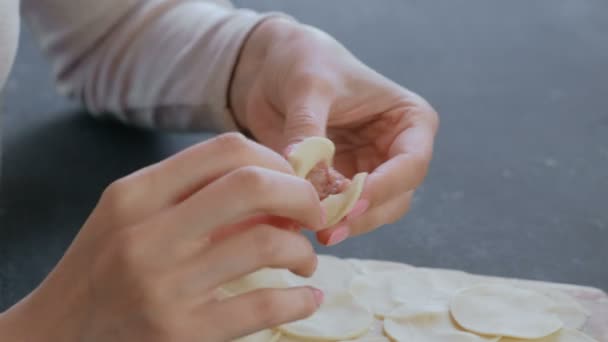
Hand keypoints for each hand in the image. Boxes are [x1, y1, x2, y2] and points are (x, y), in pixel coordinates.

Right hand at [0, 133, 324, 341]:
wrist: (59, 333)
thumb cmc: (103, 267)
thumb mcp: (132, 216)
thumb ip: (191, 195)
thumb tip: (274, 187)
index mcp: (136, 194)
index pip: (226, 150)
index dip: (275, 159)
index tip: (291, 180)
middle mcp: (148, 234)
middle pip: (253, 185)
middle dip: (301, 195)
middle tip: (312, 214)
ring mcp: (164, 285)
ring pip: (266, 245)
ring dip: (302, 251)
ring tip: (304, 261)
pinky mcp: (181, 332)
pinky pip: (263, 307)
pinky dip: (299, 301)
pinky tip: (307, 298)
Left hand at [230, 19, 438, 244]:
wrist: (275, 69)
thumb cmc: (306, 62)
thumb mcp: (309, 86)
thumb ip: (308, 127)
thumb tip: (299, 167)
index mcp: (409, 120)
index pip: (411, 163)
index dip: (384, 188)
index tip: (350, 204)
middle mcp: (395, 150)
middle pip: (396, 198)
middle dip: (363, 215)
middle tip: (327, 227)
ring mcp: (369, 170)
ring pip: (370, 212)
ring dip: (344, 223)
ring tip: (311, 226)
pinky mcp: (340, 184)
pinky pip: (339, 211)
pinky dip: (323, 218)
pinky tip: (299, 221)